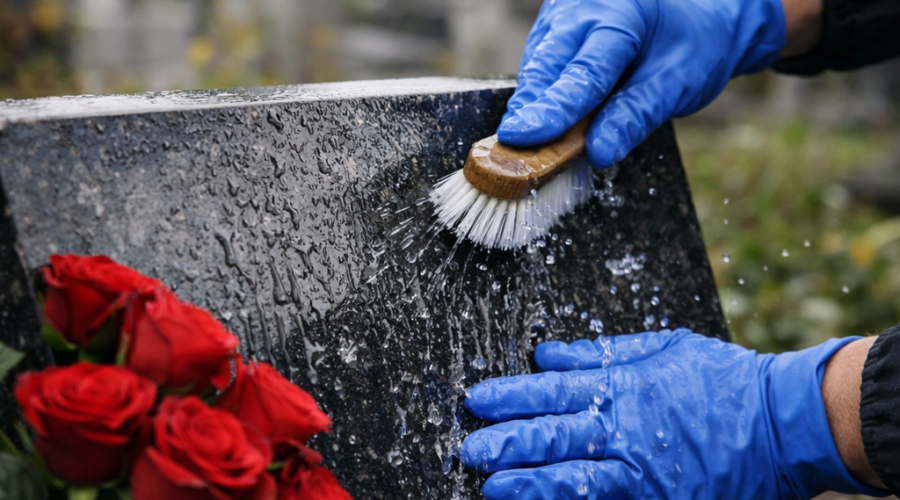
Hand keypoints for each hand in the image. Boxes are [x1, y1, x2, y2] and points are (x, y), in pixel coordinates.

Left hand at [461, 329, 886, 499]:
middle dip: (507, 443)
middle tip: (471, 449)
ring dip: (528, 483)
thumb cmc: (721, 379)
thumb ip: (601, 352)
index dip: (511, 396)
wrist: (780, 423)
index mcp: (623, 388)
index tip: (478, 399)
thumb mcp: (662, 347)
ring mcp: (641, 471)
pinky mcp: (657, 498)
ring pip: (572, 479)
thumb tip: (547, 353)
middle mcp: (625, 431)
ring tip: (493, 486)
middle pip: (553, 437)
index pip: (552, 391)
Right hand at [499, 0, 785, 166]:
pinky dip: (540, 97)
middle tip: (513, 147)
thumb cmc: (695, 45)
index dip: (554, 108)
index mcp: (622, 11)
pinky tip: (541, 122)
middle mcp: (584, 5)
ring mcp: (565, 14)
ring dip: (532, 106)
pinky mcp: (555, 29)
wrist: (702, 17)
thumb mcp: (678, 83)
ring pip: (537, 67)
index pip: (584, 70)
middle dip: (531, 109)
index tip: (524, 137)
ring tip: (528, 142)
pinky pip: (540, 66)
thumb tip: (597, 153)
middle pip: (547, 65)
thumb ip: (635, 116)